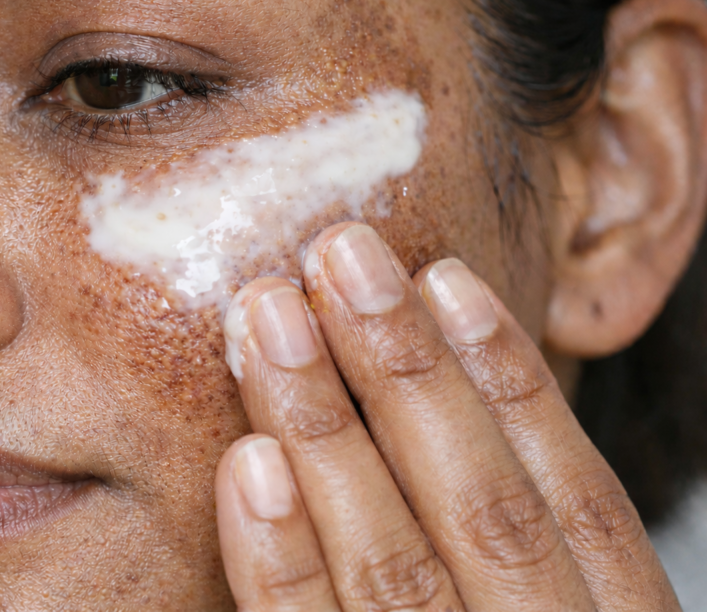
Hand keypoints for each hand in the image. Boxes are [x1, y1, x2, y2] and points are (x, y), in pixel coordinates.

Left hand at [215, 222, 679, 610]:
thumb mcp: (540, 609)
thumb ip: (507, 546)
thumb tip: (446, 390)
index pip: (579, 502)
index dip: (514, 381)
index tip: (448, 279)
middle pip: (486, 510)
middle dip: (408, 370)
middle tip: (341, 254)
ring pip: (394, 564)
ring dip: (328, 428)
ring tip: (271, 317)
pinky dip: (282, 556)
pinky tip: (250, 464)